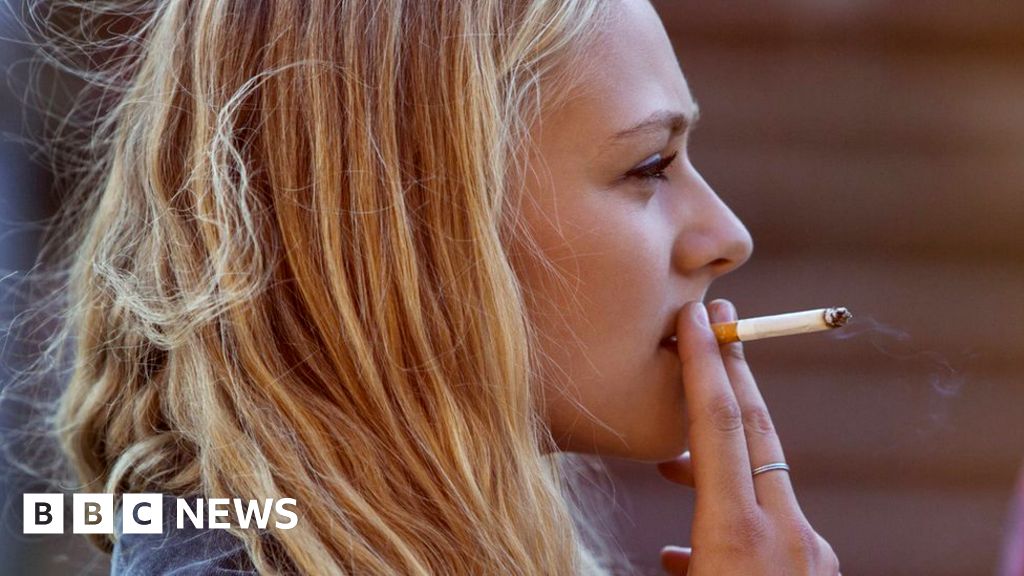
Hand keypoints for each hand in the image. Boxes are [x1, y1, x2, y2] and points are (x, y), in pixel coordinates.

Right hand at [655, 299, 840, 575]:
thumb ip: (680, 560)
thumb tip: (670, 555)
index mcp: (738, 536)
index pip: (719, 427)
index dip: (706, 365)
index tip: (697, 317)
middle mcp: (785, 533)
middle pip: (756, 429)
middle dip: (733, 368)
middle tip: (719, 318)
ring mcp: (811, 550)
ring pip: (765, 476)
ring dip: (725, 449)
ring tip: (677, 458)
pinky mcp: (820, 570)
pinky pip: (775, 524)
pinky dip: (740, 513)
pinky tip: (700, 542)